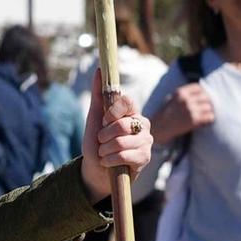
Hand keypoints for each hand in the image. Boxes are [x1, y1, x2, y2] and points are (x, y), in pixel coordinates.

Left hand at [79, 83, 153, 201]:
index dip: (112, 112)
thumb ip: (98, 94)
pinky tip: (108, 162)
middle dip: (104, 135)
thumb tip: (99, 70)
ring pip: (121, 141)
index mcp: (131, 112)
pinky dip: (110, 160)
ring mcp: (146, 141)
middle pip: (122, 124)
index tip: (104, 120)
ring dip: (105, 150)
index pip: (127, 101)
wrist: (96, 170)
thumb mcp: (94, 118)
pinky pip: (125, 156)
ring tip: (104, 153)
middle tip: (101, 141)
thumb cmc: (96, 143)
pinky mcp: (146, 158)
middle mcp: (142, 124)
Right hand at [150, 83, 212, 141]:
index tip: (202, 97)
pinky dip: (209, 119)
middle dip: (207, 102)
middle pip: (206, 97)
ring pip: (209, 107)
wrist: (159, 128)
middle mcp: (186, 100)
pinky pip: (209, 117)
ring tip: (205, 115)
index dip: (202, 92)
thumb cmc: (165, 114)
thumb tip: (197, 93)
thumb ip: (183, 95)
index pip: (198, 87)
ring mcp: (191, 110)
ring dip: (208, 111)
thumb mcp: (171, 99)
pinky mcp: (194, 120)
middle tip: (206, 107)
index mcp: (179, 93)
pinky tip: (205, 121)